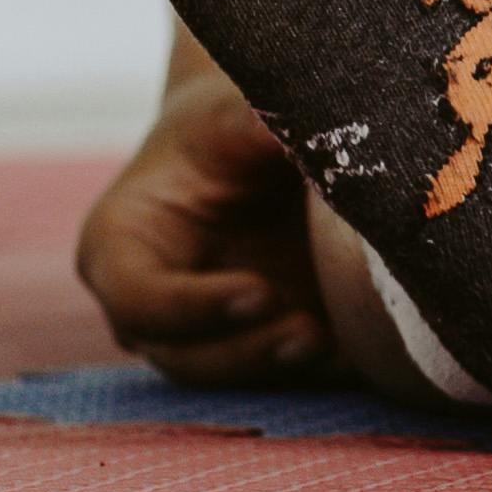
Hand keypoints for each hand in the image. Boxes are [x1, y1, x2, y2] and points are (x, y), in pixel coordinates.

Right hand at [74, 63, 341, 386]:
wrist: (252, 148)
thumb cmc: (224, 128)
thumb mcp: (232, 116)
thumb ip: (259, 124)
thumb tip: (323, 134)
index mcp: (121, 247)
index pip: (138, 297)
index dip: (192, 307)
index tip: (260, 293)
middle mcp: (153, 304)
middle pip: (183, 353)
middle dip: (245, 352)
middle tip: (308, 332)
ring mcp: (204, 334)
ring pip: (233, 373)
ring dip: (282, 366)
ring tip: (334, 344)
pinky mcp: (258, 344)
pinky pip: (283, 375)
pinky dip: (322, 369)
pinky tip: (370, 352)